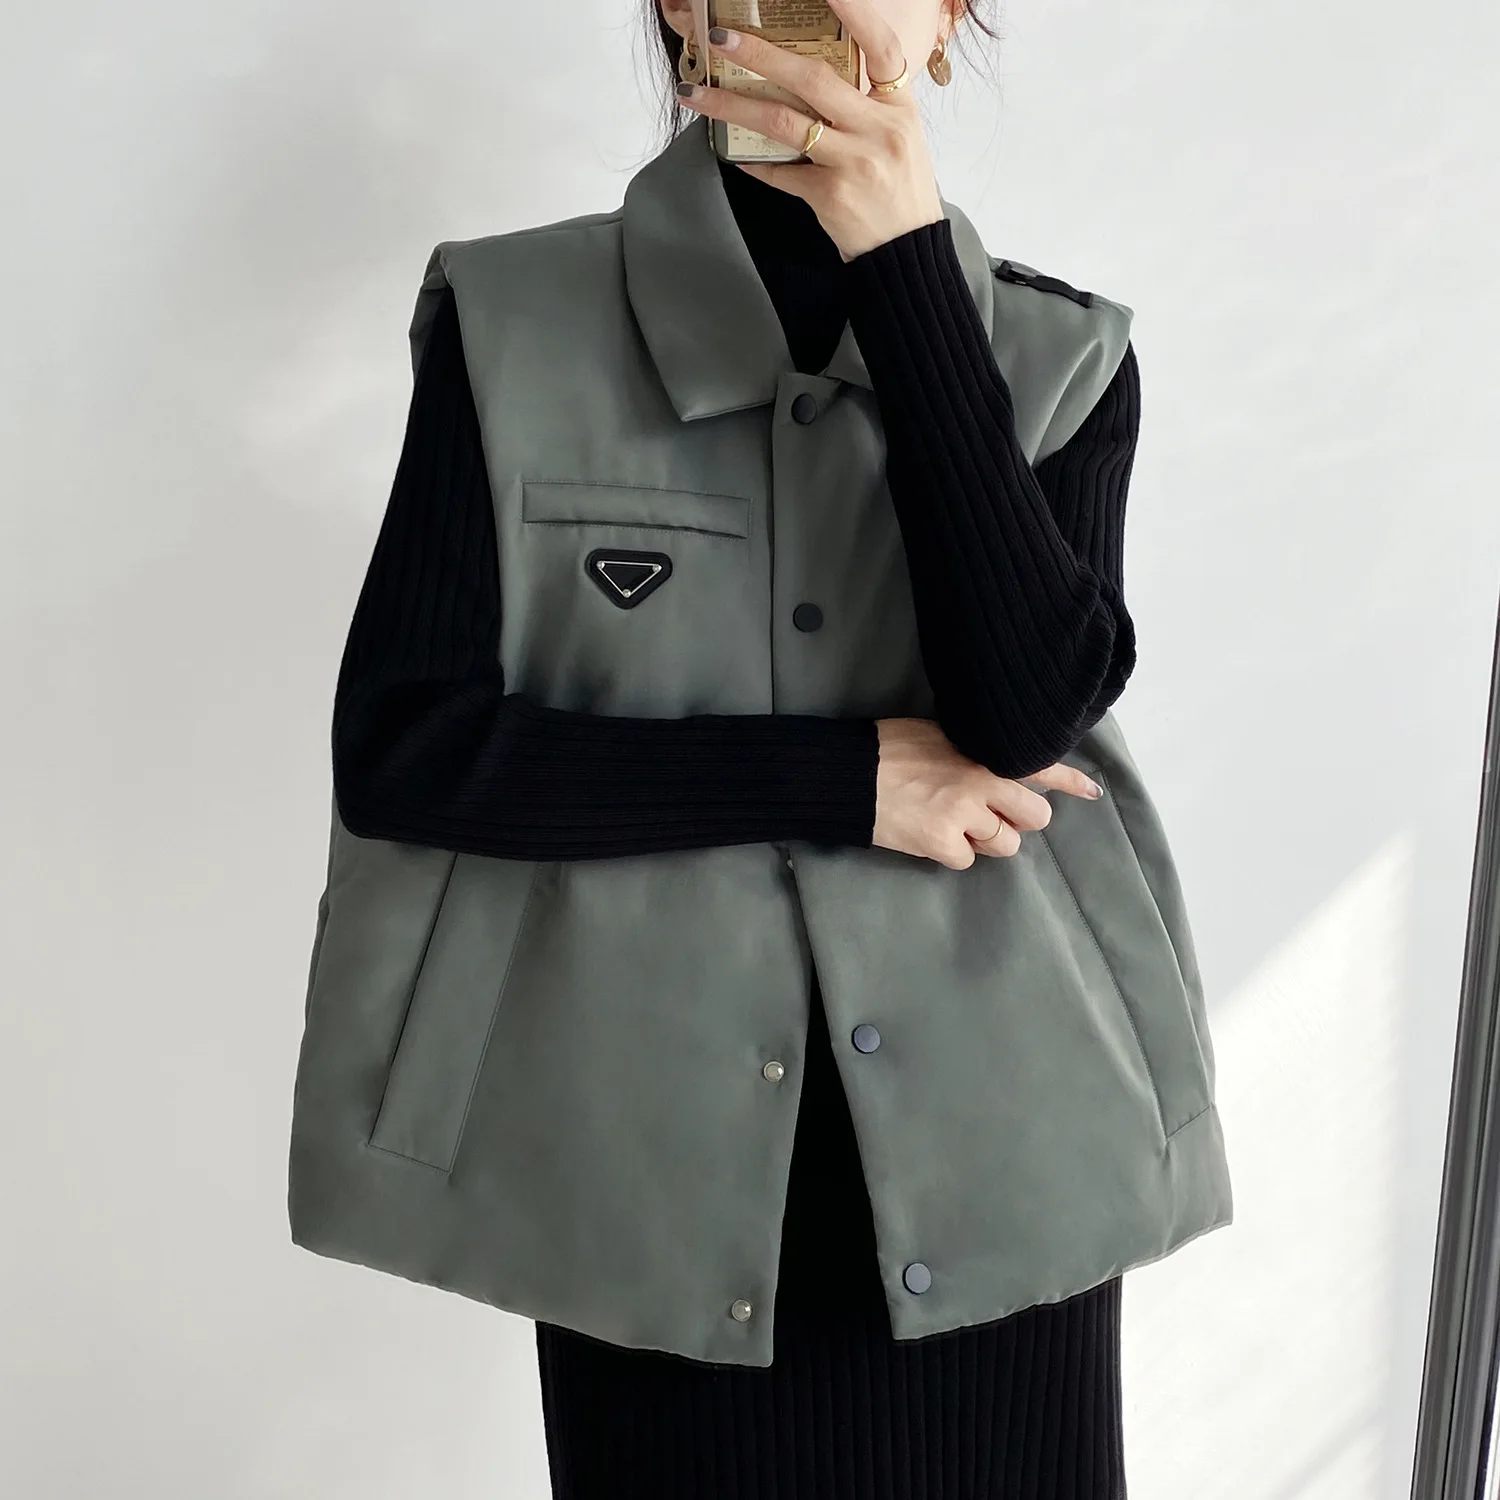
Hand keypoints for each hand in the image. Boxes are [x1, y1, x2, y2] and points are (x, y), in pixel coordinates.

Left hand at [673, 0, 946, 260]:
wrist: (907, 252)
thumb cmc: (902, 190)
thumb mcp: (899, 136)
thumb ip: (865, 105)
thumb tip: (811, 76)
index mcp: (897, 107)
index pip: (880, 46)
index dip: (855, 12)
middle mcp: (876, 129)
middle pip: (813, 79)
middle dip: (762, 55)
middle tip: (722, 39)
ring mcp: (852, 163)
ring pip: (784, 123)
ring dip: (733, 107)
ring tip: (696, 95)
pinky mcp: (829, 196)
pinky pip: (781, 172)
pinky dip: (754, 163)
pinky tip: (733, 153)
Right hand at [872, 718, 1105, 870]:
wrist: (850, 774)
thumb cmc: (890, 748)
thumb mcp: (942, 734)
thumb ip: (976, 751)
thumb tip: (1001, 770)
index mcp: (984, 752)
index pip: (1040, 765)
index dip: (1070, 781)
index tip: (1092, 792)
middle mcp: (982, 782)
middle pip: (1034, 817)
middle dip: (1018, 820)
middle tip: (993, 816)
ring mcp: (964, 815)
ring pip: (1004, 845)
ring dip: (986, 840)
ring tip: (954, 824)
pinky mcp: (942, 842)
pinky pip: (966, 860)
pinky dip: (951, 853)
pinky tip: (931, 836)